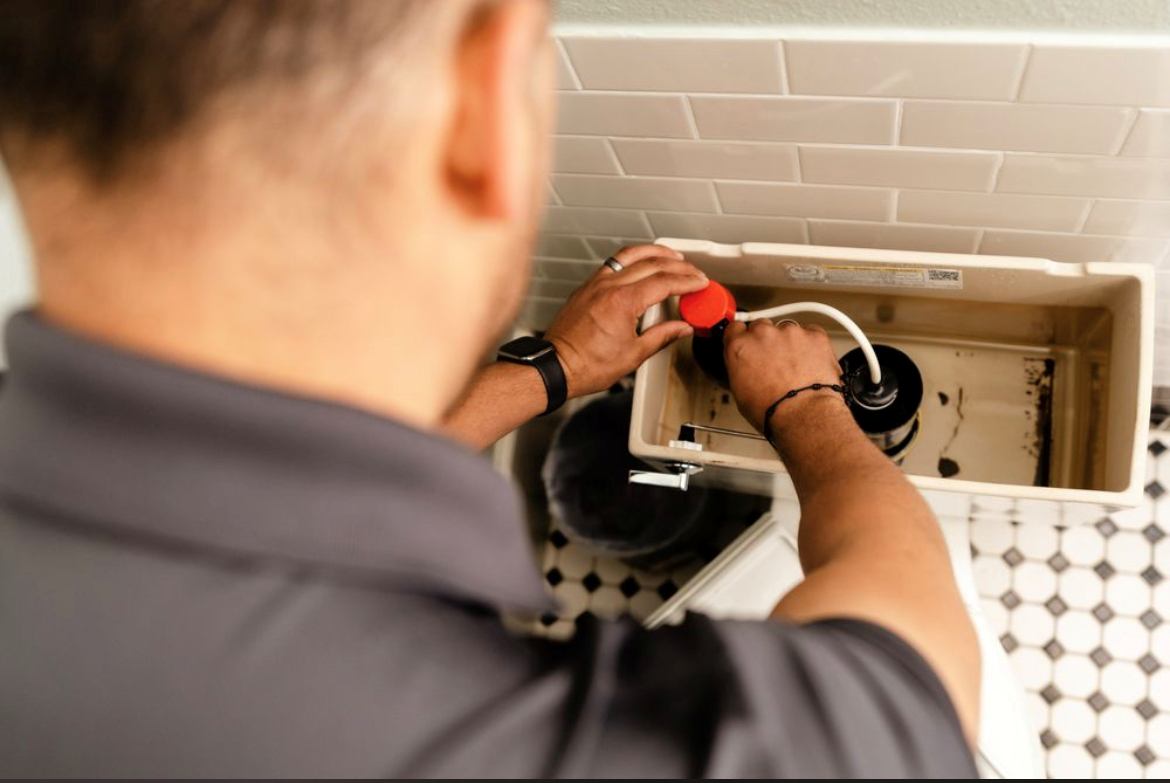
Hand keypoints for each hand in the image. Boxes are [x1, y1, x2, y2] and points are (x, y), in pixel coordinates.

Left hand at [545, 244, 708, 397]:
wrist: (555, 367)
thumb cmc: (587, 365)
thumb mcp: (634, 354)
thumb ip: (662, 336)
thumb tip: (682, 328)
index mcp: (623, 302)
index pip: (663, 282)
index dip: (686, 281)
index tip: (699, 283)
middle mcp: (608, 286)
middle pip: (651, 263)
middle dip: (677, 265)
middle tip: (692, 272)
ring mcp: (595, 284)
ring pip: (629, 255)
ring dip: (654, 252)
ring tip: (671, 256)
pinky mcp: (586, 287)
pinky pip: (612, 263)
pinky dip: (632, 259)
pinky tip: (640, 264)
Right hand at [723, 319, 845, 434]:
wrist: (805, 415)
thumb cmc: (774, 411)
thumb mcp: (740, 393)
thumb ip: (740, 369)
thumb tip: (746, 369)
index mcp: (740, 347)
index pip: (735, 329)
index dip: (742, 337)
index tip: (748, 342)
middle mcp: (762, 335)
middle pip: (761, 326)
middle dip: (767, 341)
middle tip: (775, 361)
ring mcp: (789, 332)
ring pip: (788, 329)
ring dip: (790, 343)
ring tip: (796, 368)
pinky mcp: (814, 335)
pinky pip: (811, 333)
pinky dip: (811, 345)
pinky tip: (810, 363)